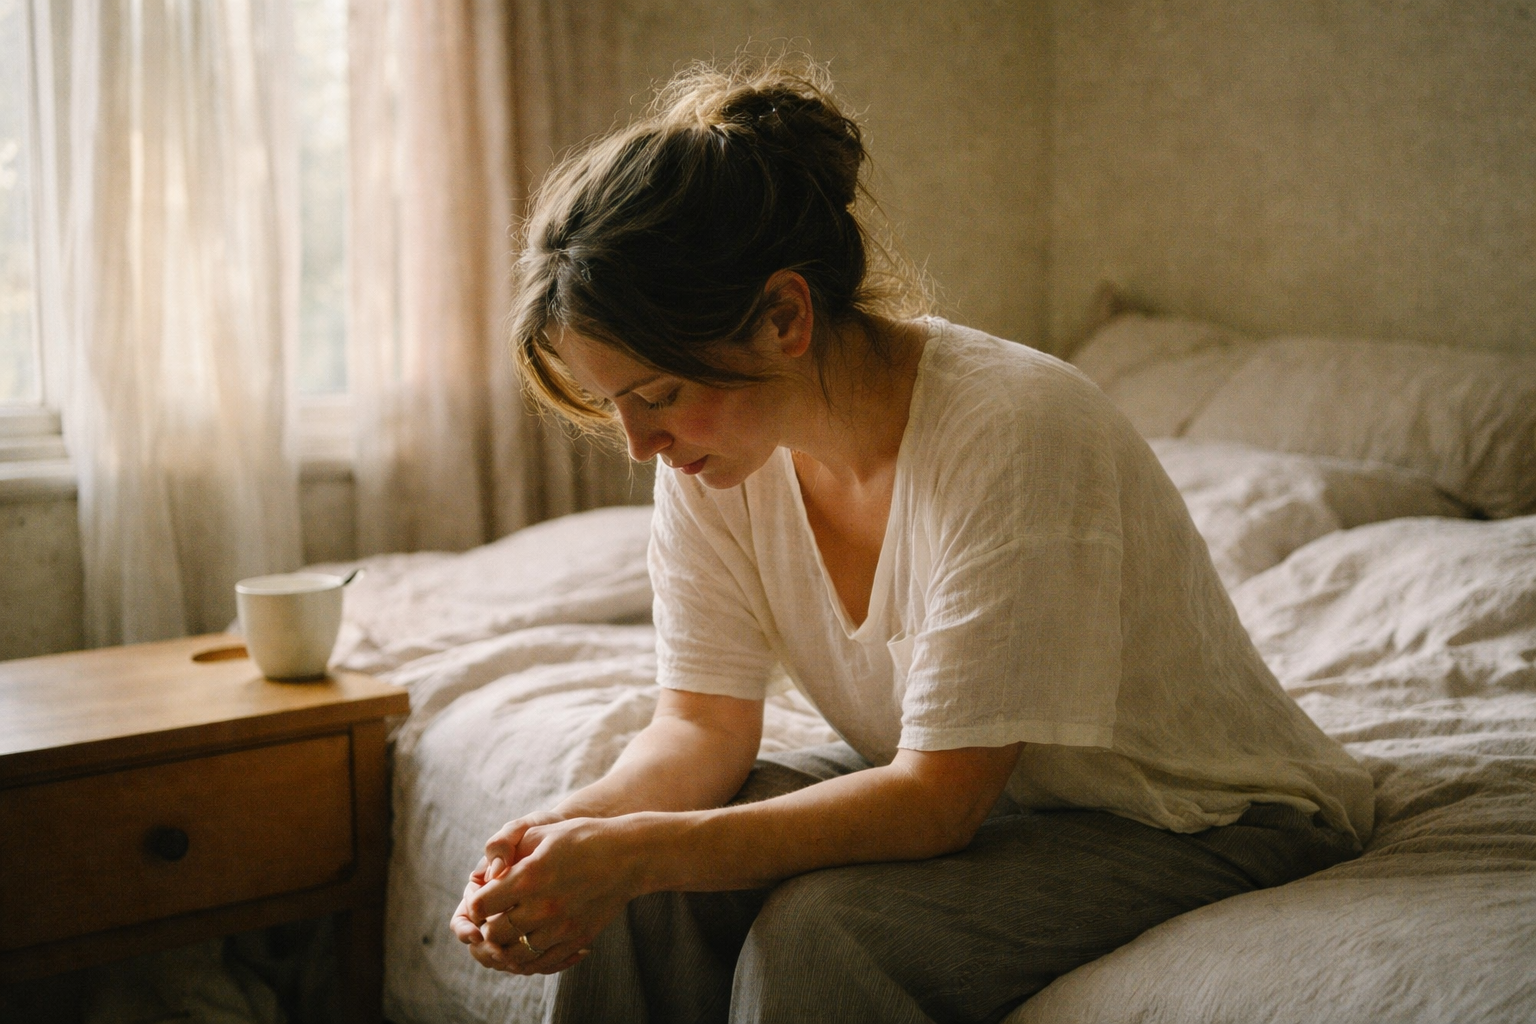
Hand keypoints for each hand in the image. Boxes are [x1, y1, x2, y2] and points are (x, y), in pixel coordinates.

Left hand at [459, 814, 649, 974]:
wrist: (629, 856)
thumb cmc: (582, 838)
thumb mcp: (542, 832)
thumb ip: (508, 852)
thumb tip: (486, 877)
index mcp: (530, 876)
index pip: (481, 906)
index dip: (475, 903)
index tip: (482, 898)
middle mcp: (544, 907)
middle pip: (495, 934)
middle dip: (487, 926)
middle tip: (494, 916)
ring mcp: (562, 927)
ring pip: (516, 954)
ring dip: (506, 945)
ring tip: (510, 932)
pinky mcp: (577, 939)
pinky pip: (542, 962)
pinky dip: (529, 958)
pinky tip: (529, 944)